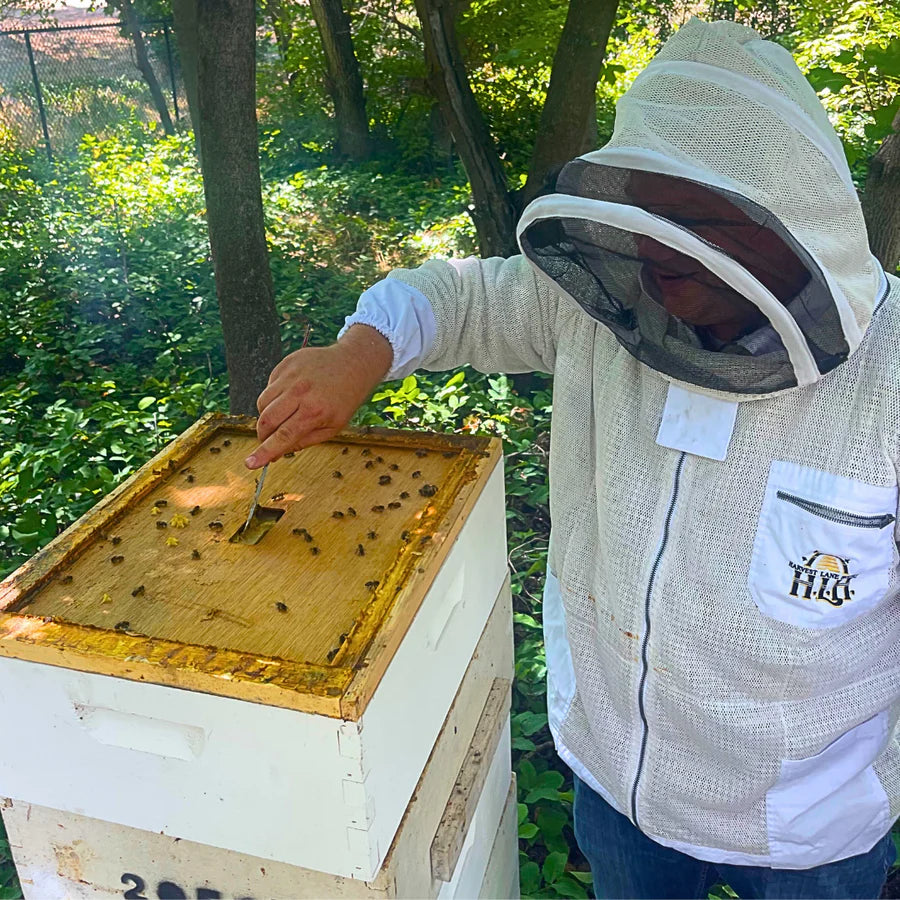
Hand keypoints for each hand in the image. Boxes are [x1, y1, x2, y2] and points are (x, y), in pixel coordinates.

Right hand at [245, 325, 392, 468]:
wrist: (353, 363)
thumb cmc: (345, 399)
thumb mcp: (333, 427)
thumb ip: (305, 441)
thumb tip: (279, 452)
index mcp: (314, 411)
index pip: (283, 436)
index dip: (264, 452)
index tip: (250, 463)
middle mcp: (300, 392)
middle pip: (267, 420)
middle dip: (262, 436)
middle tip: (268, 440)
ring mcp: (291, 376)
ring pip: (262, 403)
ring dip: (266, 416)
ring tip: (283, 416)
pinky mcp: (285, 365)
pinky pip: (269, 387)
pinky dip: (273, 397)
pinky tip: (291, 396)